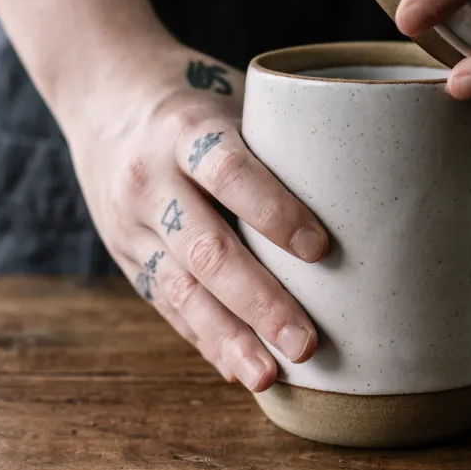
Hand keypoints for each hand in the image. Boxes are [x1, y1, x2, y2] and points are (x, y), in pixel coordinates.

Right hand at [62, 38, 327, 389]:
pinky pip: (166, 305)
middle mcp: (151, 179)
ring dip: (230, 338)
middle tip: (308, 343)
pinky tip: (239, 367)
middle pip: (207, 249)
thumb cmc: (196, 100)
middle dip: (260, 302)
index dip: (275, 211)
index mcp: (186, 129)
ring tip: (270, 375)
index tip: (321, 250)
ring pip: (182, 290)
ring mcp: (131, 223)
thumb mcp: (233, 97)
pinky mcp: (126, 255)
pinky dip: (205, 339)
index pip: (231, 173)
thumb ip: (280, 143)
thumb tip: (369, 189)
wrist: (102, 94)